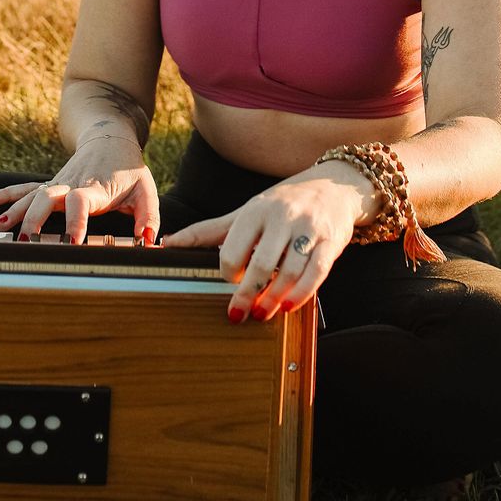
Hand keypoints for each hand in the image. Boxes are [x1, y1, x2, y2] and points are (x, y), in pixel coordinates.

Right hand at [0, 135, 160, 244]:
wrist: (110, 137)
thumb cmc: (128, 168)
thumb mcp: (145, 190)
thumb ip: (148, 217)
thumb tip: (149, 242)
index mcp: (95, 188)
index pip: (81, 202)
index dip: (75, 221)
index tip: (71, 242)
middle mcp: (71, 184)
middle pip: (47, 196)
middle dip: (35, 218)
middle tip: (27, 240)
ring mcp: (57, 183)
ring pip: (32, 194)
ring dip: (15, 209)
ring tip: (0, 227)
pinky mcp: (50, 184)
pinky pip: (26, 188)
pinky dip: (8, 195)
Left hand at [165, 175, 358, 320]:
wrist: (333, 187)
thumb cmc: (282, 204)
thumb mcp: (246, 212)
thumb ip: (209, 231)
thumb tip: (167, 243)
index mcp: (256, 210)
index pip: (233, 247)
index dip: (228, 272)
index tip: (228, 282)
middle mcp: (282, 217)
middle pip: (261, 263)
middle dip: (248, 293)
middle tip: (238, 314)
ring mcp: (308, 229)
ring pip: (289, 271)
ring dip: (273, 298)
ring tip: (262, 313)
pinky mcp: (330, 242)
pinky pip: (316, 273)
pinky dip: (301, 294)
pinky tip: (288, 306)